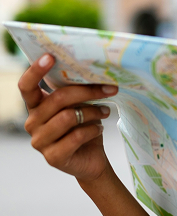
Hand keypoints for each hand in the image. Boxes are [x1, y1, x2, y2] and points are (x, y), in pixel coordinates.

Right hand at [19, 54, 117, 181]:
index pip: (27, 86)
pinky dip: (93, 130)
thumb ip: (77, 91)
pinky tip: (99, 128)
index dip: (35, 71)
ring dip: (93, 112)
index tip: (50, 56)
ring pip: (69, 117)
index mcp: (36, 107)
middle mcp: (32, 123)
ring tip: (105, 112)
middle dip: (88, 91)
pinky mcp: (53, 157)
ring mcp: (40, 142)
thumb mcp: (80, 106)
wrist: (92, 159)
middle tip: (110, 89)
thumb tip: (96, 71)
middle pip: (58, 99)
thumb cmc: (84, 127)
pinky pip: (76, 136)